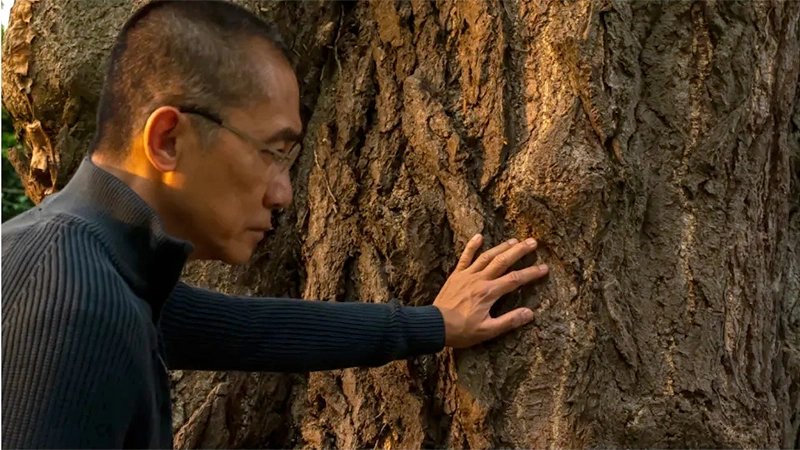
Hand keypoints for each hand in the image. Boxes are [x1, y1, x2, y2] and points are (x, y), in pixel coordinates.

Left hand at [433, 234, 548, 347]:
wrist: (434, 325)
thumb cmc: (461, 331)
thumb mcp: (487, 331)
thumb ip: (509, 321)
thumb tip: (530, 313)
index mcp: (489, 293)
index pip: (515, 280)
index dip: (531, 273)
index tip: (544, 268)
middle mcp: (480, 280)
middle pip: (503, 261)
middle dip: (519, 251)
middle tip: (533, 242)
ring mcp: (467, 275)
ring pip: (487, 256)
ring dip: (501, 247)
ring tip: (514, 240)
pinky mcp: (456, 275)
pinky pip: (465, 257)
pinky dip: (472, 246)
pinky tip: (479, 236)